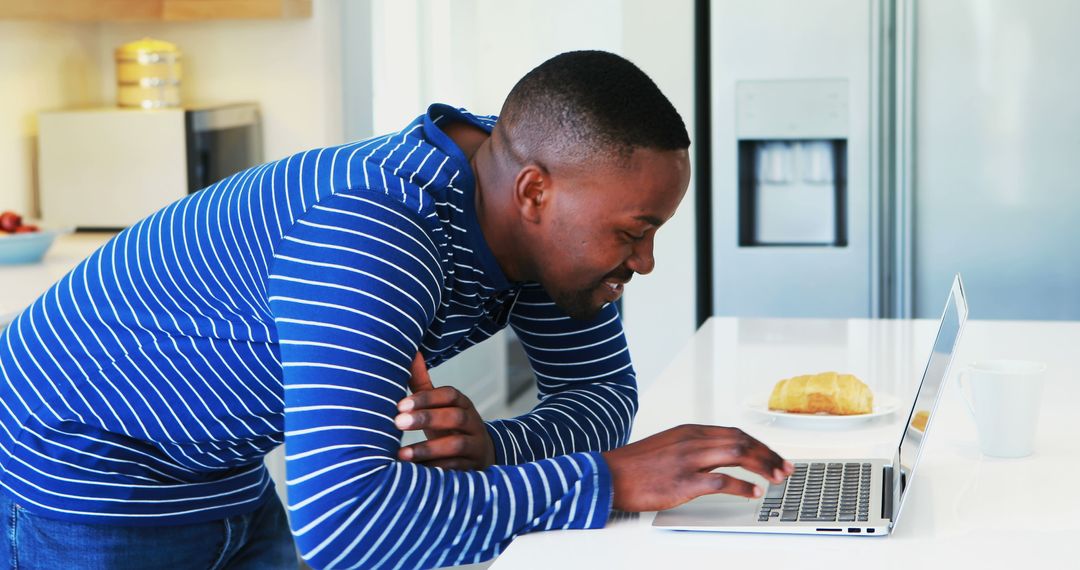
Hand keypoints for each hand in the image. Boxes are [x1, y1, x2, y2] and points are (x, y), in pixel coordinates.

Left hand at [395, 352, 495, 469]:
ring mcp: (475, 445)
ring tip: (402, 454)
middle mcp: (473, 422)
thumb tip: (410, 353)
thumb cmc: (449, 427)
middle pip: (455, 416)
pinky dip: (435, 470)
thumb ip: (422, 385)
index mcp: (462, 404)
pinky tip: (415, 472)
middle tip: (397, 423)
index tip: (400, 405)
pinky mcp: (473, 468)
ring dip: (428, 448)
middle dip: (426, 419)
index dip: (426, 398)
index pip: (450, 394)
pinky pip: (456, 469)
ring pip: (456, 444)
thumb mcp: (438, 406)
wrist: (480, 455)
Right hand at [600, 424, 793, 511]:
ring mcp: (688, 459)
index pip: (735, 433)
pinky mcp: (682, 481)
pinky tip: (752, 493)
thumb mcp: (668, 445)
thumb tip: (721, 456)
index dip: (760, 445)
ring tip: (776, 479)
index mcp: (690, 431)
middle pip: (742, 441)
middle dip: (769, 455)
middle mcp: (692, 440)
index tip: (775, 457)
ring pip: (737, 455)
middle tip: (785, 468)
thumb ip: (694, 447)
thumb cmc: (637, 465)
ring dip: (762, 467)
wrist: (609, 474)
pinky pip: (720, 481)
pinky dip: (741, 487)